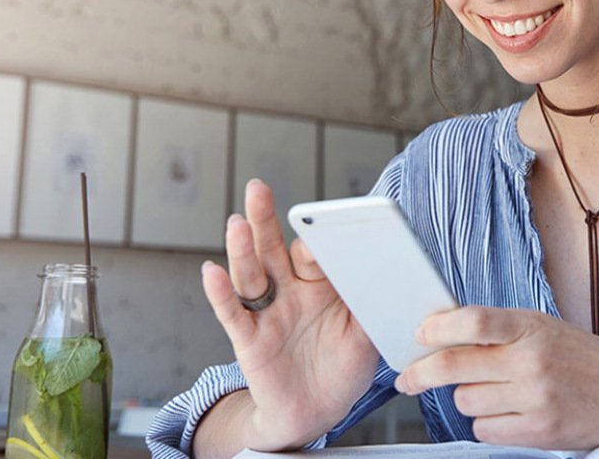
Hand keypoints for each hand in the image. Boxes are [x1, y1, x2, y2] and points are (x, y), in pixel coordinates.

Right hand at [200, 179, 380, 450]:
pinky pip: (232, 313)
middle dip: (265, 220)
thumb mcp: (367, 334)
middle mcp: (290, 291)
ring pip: (251, 275)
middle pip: (273, 249)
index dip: (317, 240)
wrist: (318, 411)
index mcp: (321, 283)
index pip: (314, 252)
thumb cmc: (344, 366)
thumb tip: (387, 274)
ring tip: (237, 224)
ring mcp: (267, 312)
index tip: (322, 228)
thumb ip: (371, 303)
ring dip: (242, 250)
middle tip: (258, 188)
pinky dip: (220, 293)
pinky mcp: (249, 340)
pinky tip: (211, 271)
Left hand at [393, 307, 598, 449]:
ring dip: (469, 399)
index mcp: (532, 326)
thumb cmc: (584, 358)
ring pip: (466, 402)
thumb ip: (500, 330)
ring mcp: (536, 398)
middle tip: (408, 377)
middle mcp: (532, 360)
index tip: (419, 335)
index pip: (473, 321)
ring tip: (497, 392)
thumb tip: (443, 335)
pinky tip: (511, 413)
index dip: (437, 328)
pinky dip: (489, 424)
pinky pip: (484, 431)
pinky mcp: (539, 432)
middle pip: (454, 366)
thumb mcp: (544, 328)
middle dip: (422, 373)